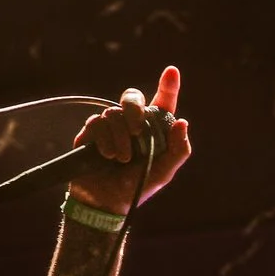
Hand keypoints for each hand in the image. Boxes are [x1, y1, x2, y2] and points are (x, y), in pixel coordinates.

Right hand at [67, 66, 192, 216]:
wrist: (106, 203)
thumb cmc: (137, 188)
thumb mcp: (163, 172)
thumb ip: (178, 150)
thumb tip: (183, 122)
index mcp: (153, 130)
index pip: (162, 102)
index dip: (168, 86)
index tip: (171, 72)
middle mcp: (131, 124)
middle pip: (132, 97)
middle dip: (135, 109)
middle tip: (138, 130)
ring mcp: (110, 127)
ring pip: (113, 112)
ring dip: (120, 136)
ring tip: (122, 159)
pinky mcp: (91, 133)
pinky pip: (96, 122)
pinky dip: (105, 140)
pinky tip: (108, 156)